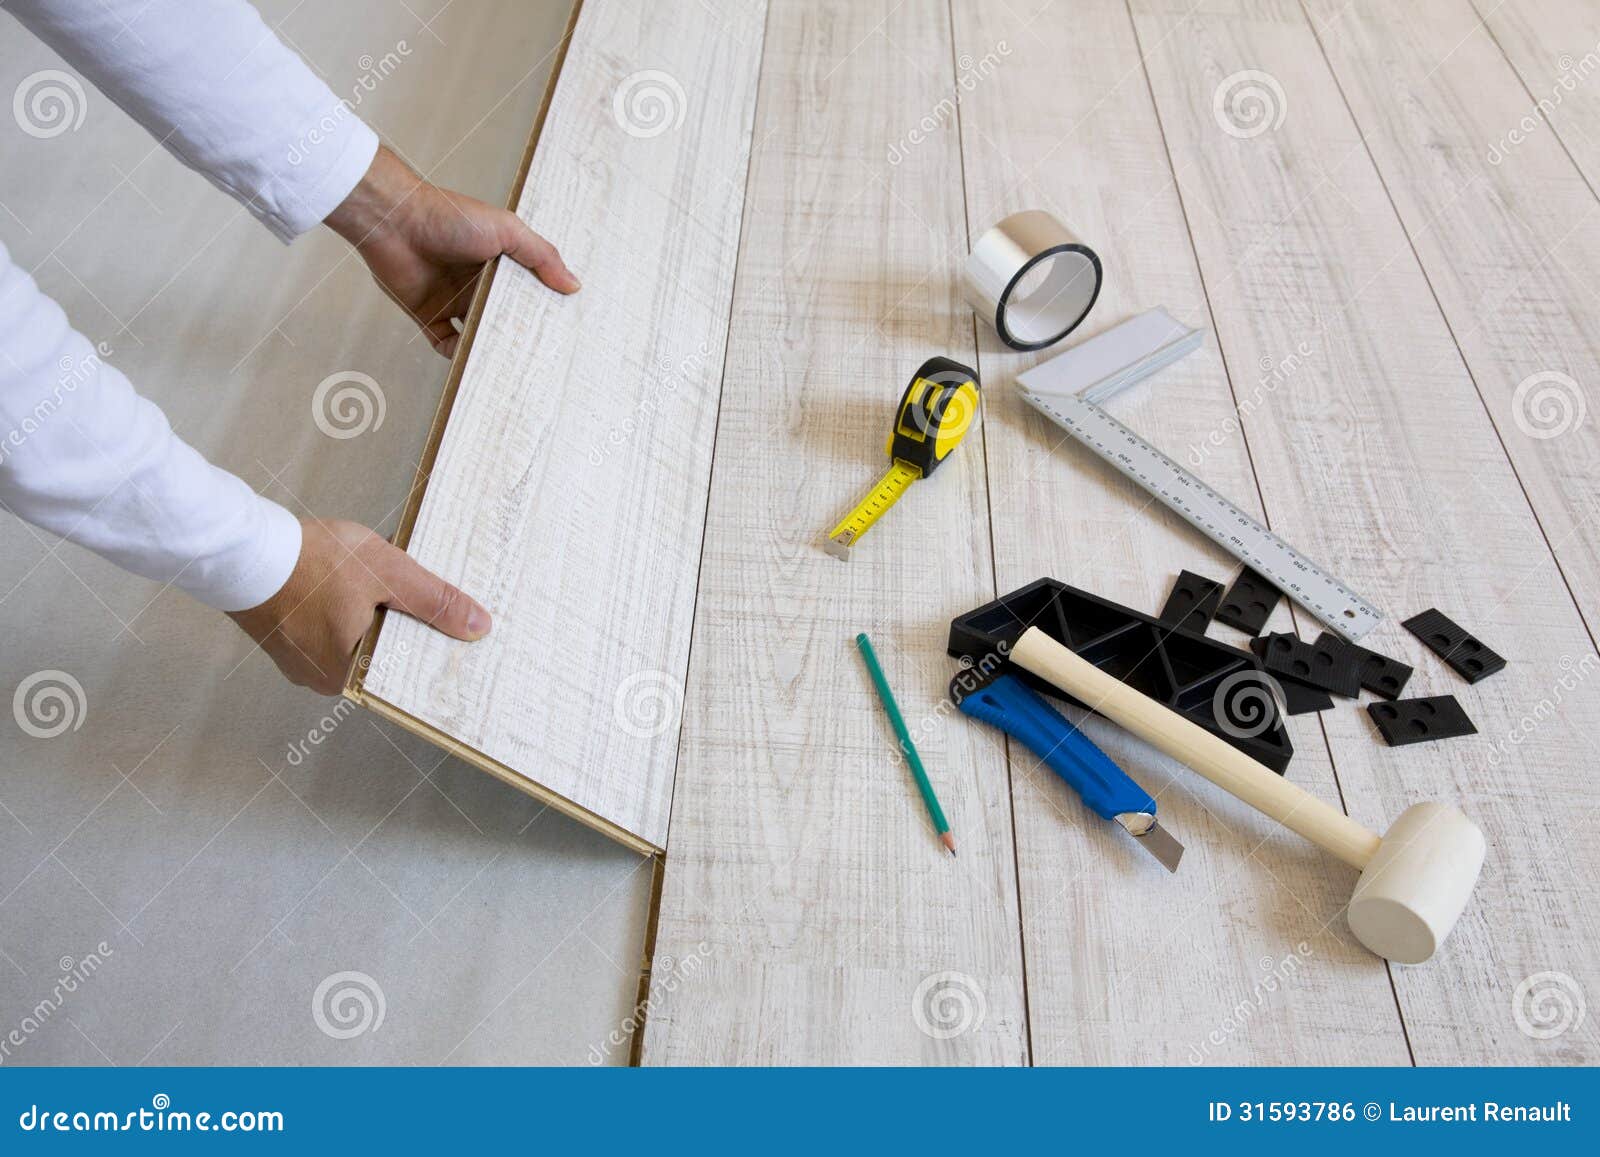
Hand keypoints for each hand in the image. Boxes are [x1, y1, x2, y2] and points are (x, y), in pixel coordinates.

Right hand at [228, 518, 490, 694]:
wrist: (239, 549)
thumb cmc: (309, 562)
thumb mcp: (387, 573)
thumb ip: (434, 601)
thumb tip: (478, 627)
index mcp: (351, 675)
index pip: (408, 673)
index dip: (433, 649)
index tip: (455, 634)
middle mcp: (324, 679)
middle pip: (382, 656)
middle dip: (401, 627)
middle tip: (415, 598)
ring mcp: (301, 662)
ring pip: (355, 641)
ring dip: (371, 615)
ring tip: (377, 585)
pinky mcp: (285, 640)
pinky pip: (328, 630)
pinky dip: (343, 611)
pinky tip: (347, 584)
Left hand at [326, 145, 578, 354]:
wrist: (395, 222)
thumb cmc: (449, 217)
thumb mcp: (507, 230)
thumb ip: (540, 256)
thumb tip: (573, 284)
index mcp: (499, 262)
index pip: (528, 291)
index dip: (543, 309)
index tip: (562, 329)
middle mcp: (477, 283)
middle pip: (504, 317)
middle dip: (520, 335)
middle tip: (542, 356)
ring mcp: (453, 301)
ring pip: (478, 334)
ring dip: (491, 348)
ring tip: (511, 366)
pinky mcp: (428, 315)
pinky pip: (446, 343)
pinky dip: (458, 355)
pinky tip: (474, 361)